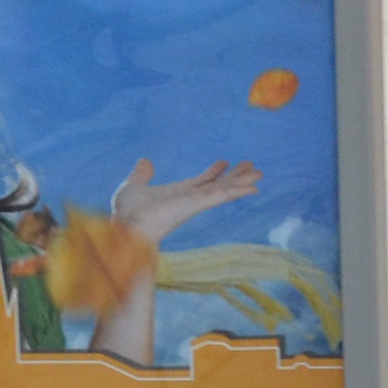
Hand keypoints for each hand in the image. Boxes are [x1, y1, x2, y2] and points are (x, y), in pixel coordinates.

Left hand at [108, 158, 262, 248]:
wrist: (126, 225)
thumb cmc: (127, 212)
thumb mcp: (134, 186)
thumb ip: (141, 174)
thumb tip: (145, 161)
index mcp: (178, 192)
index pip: (201, 181)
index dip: (214, 172)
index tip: (224, 162)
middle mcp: (190, 198)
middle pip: (218, 184)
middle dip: (235, 176)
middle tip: (253, 166)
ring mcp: (196, 201)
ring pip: (224, 189)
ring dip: (242, 181)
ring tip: (260, 173)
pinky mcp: (197, 203)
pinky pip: (222, 194)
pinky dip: (238, 190)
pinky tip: (254, 187)